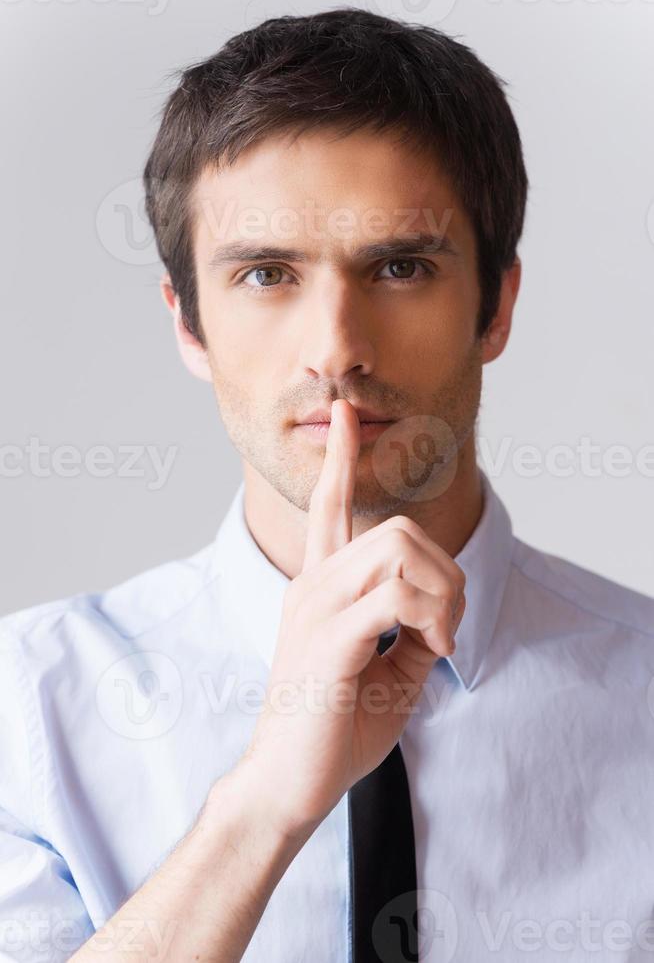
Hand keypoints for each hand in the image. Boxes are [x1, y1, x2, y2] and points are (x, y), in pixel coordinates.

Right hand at [240, 399, 465, 839]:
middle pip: (397, 530)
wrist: (289, 784)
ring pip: (399, 553)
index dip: (342, 460)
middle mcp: (313, 587)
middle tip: (449, 625)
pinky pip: (396, 599)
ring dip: (442, 594)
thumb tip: (441, 611)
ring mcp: (316, 609)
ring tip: (438, 641)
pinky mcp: (329, 640)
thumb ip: (410, 629)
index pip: (328, 507)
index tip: (348, 417)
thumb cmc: (332, 729)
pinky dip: (432, 619)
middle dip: (445, 570)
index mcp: (319, 588)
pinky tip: (430, 650)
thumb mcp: (387, 672)